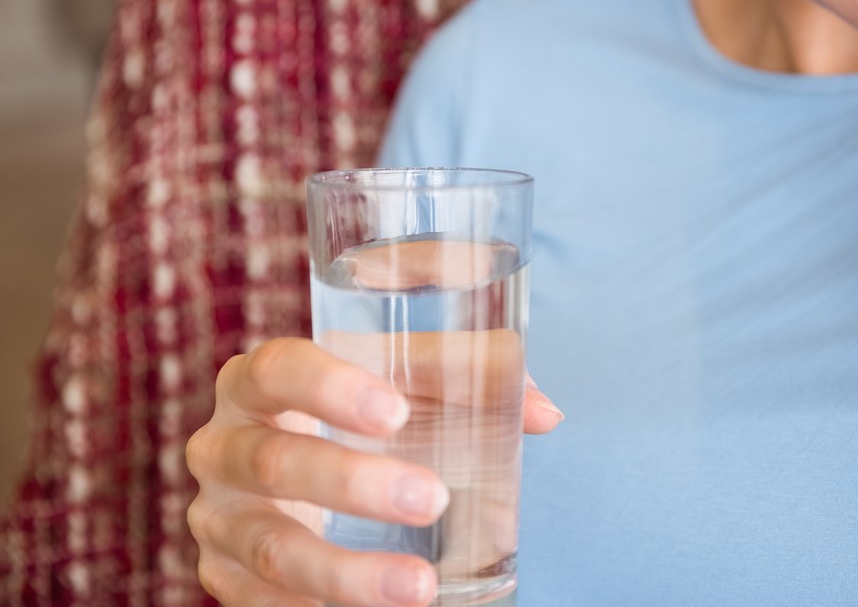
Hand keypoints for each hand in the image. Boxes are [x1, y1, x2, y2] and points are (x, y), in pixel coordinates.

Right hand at [186, 337, 563, 606]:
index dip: (331, 388)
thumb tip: (544, 414)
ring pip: (274, 548)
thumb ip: (469, 380)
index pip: (280, 370)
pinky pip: (263, 603)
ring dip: (349, 573)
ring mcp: (217, 517)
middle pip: (276, 462)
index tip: (395, 413)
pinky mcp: (225, 575)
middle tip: (434, 498)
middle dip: (355, 484)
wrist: (295, 467)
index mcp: (258, 380)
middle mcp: (223, 445)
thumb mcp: (402, 385)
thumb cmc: (360, 412)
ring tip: (422, 588)